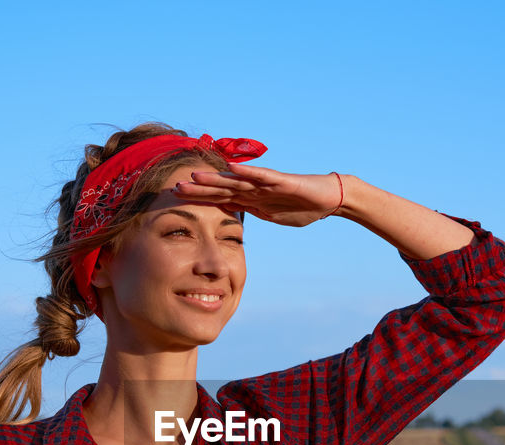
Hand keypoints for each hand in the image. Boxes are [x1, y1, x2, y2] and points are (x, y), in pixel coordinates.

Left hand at [173, 163, 341, 227]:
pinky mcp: (281, 181)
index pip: (220, 199)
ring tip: (195, 175)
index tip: (176, 201)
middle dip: (199, 189)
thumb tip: (233, 216)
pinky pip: (261, 176)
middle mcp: (255, 189)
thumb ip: (252, 213)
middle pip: (222, 189)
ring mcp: (267, 184)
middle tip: (174, 188)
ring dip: (216, 179)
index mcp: (252, 200)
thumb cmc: (303, 207)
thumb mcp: (272, 215)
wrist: (330, 198)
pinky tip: (230, 167)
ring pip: (236, 181)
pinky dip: (246, 172)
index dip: (199, 200)